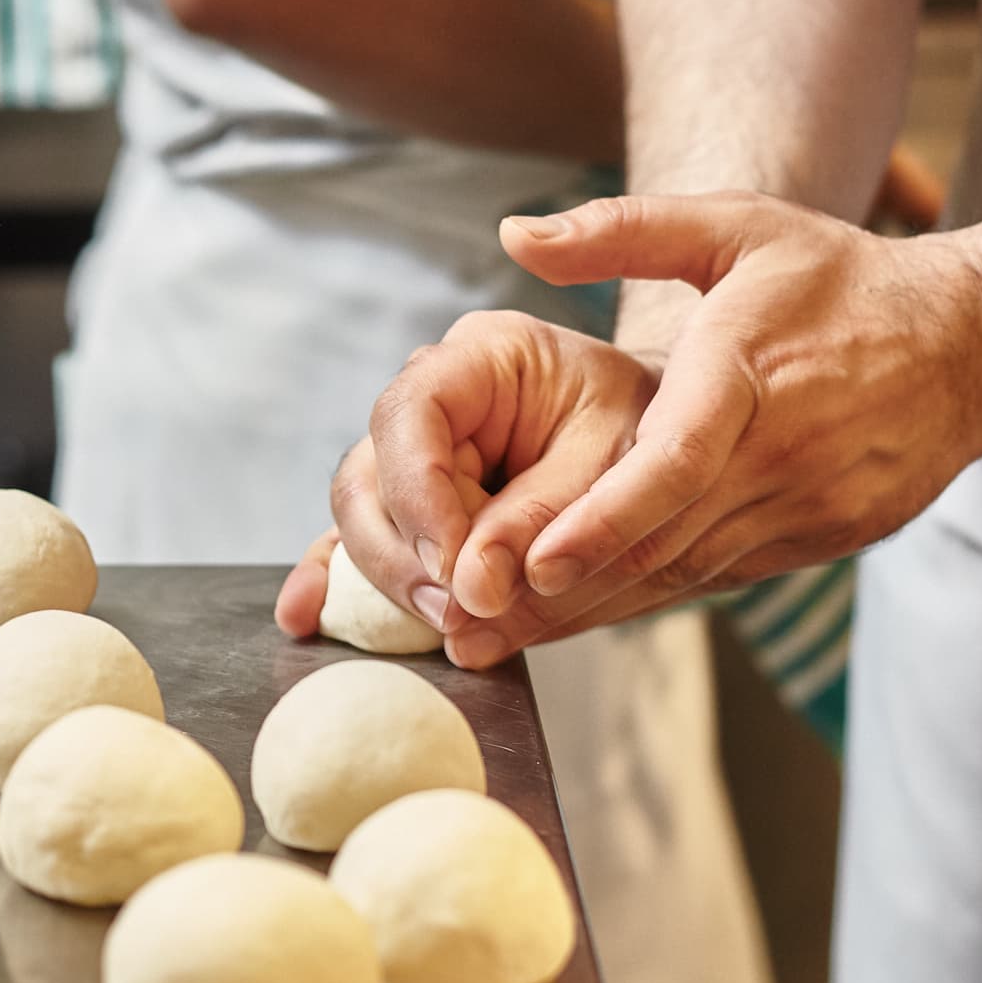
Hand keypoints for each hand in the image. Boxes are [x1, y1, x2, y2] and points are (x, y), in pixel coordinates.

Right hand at [284, 316, 658, 662]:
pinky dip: (340, 586)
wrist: (676, 447)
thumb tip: (470, 592)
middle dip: (401, 554)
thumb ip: (542, 520)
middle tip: (452, 611)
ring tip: (443, 624)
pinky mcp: (415, 513)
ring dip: (388, 581)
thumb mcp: (616, 464)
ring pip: (361, 519)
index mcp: (482, 358)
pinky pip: (362, 546)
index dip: (417, 495)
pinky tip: (306, 620)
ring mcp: (415, 461)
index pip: (411, 414)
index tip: (451, 565)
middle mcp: (433, 403)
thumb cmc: (652, 432)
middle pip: (369, 477)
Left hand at [366, 191, 981, 666]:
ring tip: (499, 638)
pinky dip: (645, 599)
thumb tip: (510, 234)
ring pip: (682, 574)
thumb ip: (621, 229)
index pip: (675, 461)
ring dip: (592, 609)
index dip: (602, 519)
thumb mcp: (738, 227)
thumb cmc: (841, 279)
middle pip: (661, 540)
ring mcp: (803, 509)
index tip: (535, 561)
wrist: (974, 344)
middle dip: (563, 590)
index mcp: (752, 376)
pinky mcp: (814, 542)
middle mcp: (780, 456)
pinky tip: (578, 617)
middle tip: (470, 627)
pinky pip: (715, 579)